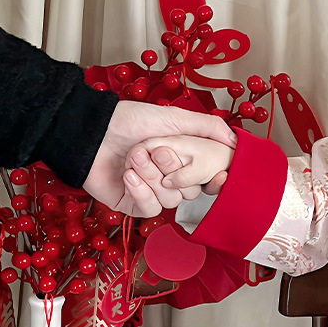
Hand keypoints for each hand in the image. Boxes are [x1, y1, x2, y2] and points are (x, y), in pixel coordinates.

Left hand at [84, 100, 234, 215]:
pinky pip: (151, 209)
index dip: (214, 180)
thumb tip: (237, 140)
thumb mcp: (174, 117)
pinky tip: (128, 175)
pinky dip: (141, 191)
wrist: (90, 132)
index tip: (217, 176)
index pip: (209, 179)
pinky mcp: (134, 204)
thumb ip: (208, 127)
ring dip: (151, 177)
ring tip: (133, 158)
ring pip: (171, 201)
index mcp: (183, 160)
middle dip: (172, 170)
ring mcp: (153, 193)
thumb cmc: (128, 121)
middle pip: (191, 191)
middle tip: (154, 151)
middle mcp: (170, 178)